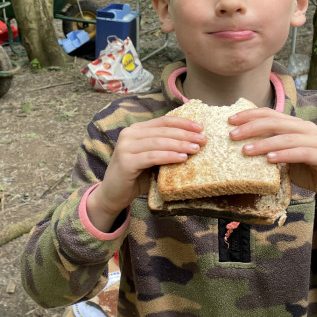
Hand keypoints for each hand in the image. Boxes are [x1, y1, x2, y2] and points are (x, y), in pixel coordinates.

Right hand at [87, 116, 204, 231]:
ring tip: (196, 149)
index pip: (163, 121)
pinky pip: (152, 157)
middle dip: (185, 134)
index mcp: (136, 130)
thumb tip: (193, 142)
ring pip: (158, 142)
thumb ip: (164, 148)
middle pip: (162, 131)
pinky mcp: (126, 162)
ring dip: (179, 145)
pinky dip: (168, 156)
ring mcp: (125, 147)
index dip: (182, 123)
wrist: (113, 194)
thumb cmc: (136, 177)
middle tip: (203, 139)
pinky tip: (182, 158)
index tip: (200, 127)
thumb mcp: (151, 158)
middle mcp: (128, 134)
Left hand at [228, 108, 316, 236]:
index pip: (270, 114)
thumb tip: (239, 147)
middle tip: (232, 135)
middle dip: (251, 127)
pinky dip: (284, 154)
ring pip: (286, 137)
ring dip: (264, 143)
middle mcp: (307, 129)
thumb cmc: (307, 171)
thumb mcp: (283, 158)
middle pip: (276, 122)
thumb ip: (269, 149)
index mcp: (296, 125)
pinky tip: (269, 159)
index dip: (250, 114)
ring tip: (245, 150)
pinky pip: (301, 153)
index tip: (230, 120)